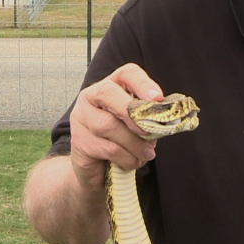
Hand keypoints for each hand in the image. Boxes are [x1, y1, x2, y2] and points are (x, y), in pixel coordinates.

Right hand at [69, 63, 164, 190]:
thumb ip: (147, 119)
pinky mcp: (79, 142)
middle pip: (108, 93)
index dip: (142, 83)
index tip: (157, 98)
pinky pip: (108, 148)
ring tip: (146, 154)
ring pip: (109, 125)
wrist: (95, 169)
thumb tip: (165, 122)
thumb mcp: (135, 125)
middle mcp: (90, 98)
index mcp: (109, 87)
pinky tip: (132, 161)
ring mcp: (81, 119)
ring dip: (134, 143)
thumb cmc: (119, 140)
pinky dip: (127, 157)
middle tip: (149, 131)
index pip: (126, 74)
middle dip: (132, 112)